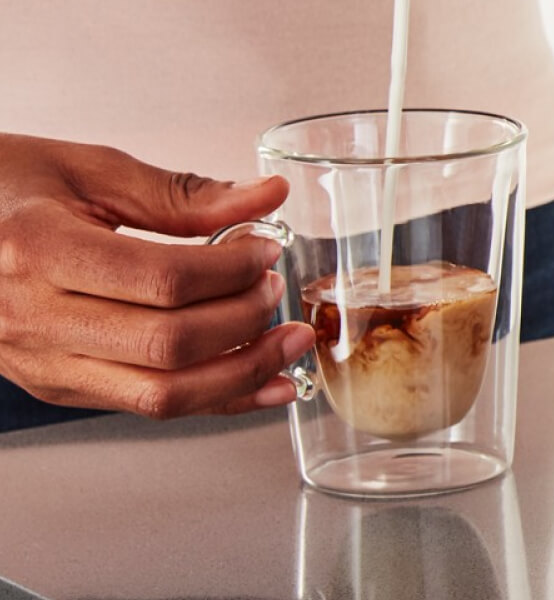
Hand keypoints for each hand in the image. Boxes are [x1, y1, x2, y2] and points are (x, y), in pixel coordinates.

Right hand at [0, 133, 314, 417]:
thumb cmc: (1, 187)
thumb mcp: (86, 171)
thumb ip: (183, 193)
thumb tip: (266, 198)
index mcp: (38, 250)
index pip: (163, 280)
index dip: (231, 270)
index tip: (264, 249)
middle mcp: (36, 319)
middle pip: (169, 344)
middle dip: (244, 321)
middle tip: (274, 290)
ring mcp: (45, 364)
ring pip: (164, 394)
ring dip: (242, 373)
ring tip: (287, 342)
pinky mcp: (61, 386)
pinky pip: (150, 406)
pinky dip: (217, 400)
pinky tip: (263, 386)